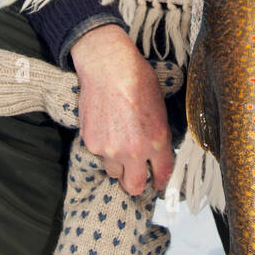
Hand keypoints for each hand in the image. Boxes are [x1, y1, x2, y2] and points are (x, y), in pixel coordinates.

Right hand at [69, 25, 173, 196]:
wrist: (108, 67)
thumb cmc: (137, 81)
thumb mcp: (160, 110)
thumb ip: (159, 137)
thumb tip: (158, 154)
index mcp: (157, 142)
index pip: (162, 176)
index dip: (160, 181)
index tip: (157, 181)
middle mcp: (134, 151)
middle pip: (134, 187)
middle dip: (137, 183)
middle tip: (137, 175)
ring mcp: (110, 149)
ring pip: (114, 173)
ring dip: (118, 165)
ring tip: (119, 146)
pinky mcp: (91, 143)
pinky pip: (99, 155)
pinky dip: (103, 148)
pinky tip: (106, 129)